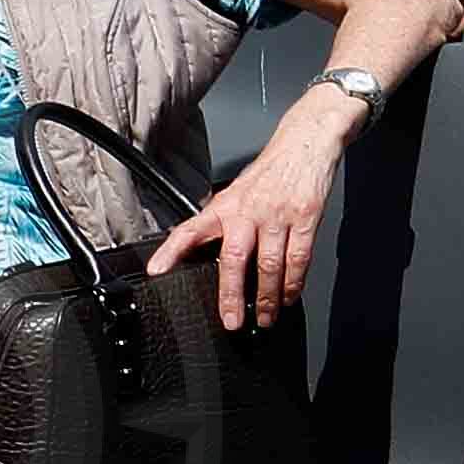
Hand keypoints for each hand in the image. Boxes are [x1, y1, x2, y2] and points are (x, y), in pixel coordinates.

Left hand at [146, 130, 338, 329]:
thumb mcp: (237, 192)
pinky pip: (298, 259)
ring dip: (268, 298)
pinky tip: (289, 296)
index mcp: (226, 205)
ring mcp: (277, 215)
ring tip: (265, 317)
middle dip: (232, 295)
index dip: (172, 250)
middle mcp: (248, 211)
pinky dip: (293, 283)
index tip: (157, 271)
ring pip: (269, 265)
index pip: (191, 229)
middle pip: (234, 258)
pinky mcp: (305, 218)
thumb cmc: (270, 171)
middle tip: (232, 320)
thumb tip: (204, 249)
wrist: (305, 143)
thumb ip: (222, 220)